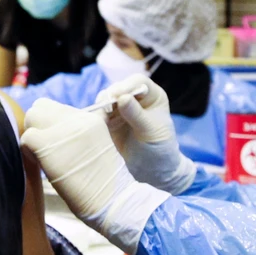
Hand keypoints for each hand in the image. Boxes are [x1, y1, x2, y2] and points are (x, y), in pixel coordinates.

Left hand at [22, 99, 168, 254]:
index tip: (53, 141)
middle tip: (43, 148)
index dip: (48, 123)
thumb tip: (51, 133)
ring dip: (33, 137)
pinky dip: (28, 151)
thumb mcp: (97, 146)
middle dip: (37, 126)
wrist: (112, 198)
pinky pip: (26, 138)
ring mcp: (63, 130)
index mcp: (90, 118)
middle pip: (39, 107)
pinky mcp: (48, 144)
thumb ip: (77, 134)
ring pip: (31, 118)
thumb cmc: (103, 183)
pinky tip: (41, 164)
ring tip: (43, 157)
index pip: (54, 107)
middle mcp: (77, 119)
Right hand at [95, 75, 197, 193]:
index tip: (118, 97)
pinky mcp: (108, 122)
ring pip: (105, 100)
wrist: (152, 172)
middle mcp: (135, 99)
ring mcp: (120, 110)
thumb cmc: (160, 150)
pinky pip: (98, 115)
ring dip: (101, 108)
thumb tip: (122, 98)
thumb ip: (137, 114)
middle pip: (118, 88)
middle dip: (110, 97)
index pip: (138, 82)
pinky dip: (96, 118)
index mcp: (152, 96)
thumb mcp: (151, 131)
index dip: (127, 86)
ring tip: (101, 120)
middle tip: (105, 109)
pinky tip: (96, 124)